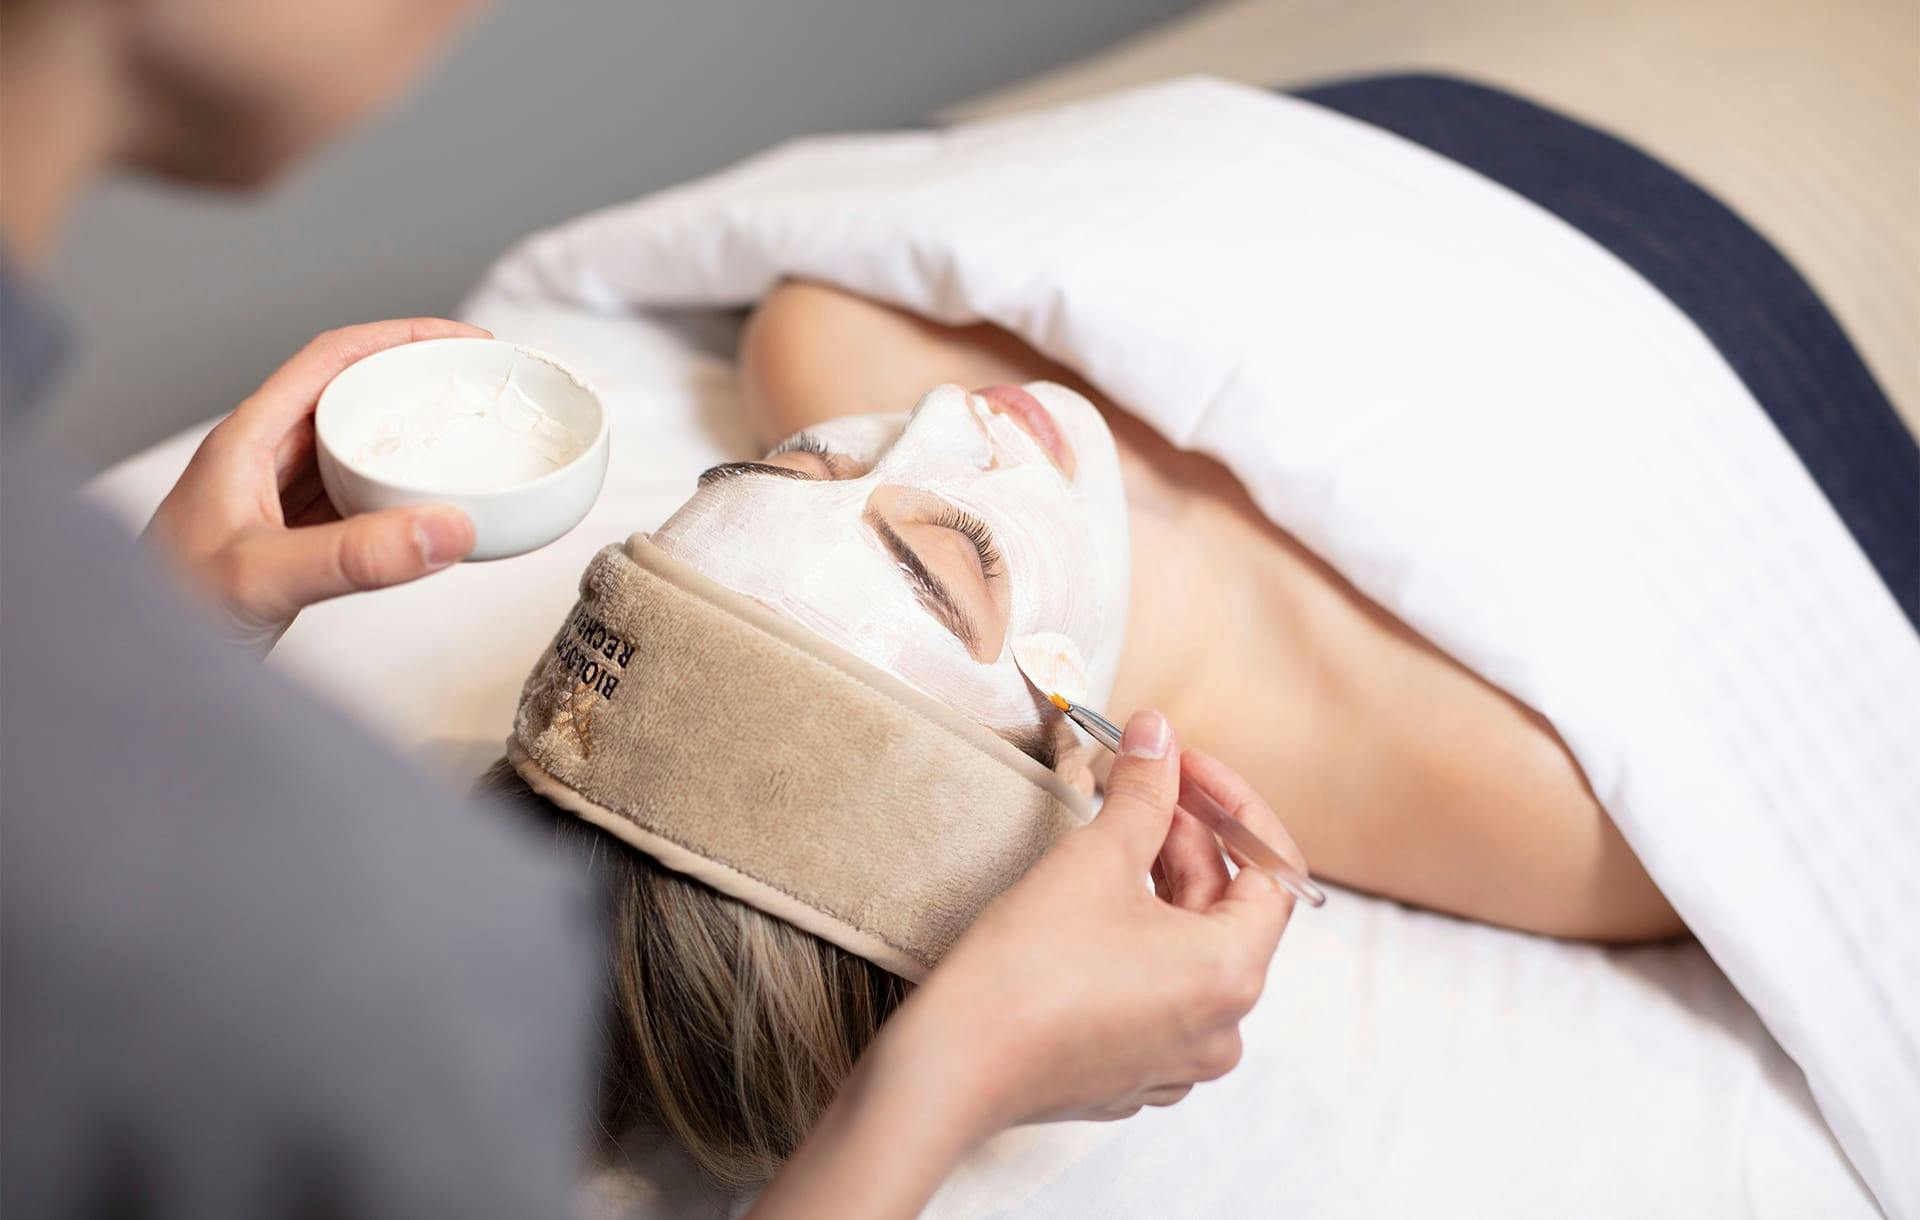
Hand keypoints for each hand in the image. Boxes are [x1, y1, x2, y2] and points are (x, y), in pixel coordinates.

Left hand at [145, 320, 484, 652]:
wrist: (130, 673)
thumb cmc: (165, 610)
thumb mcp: (264, 578)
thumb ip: (354, 556)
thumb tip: (446, 527)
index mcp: (249, 440)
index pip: (333, 359)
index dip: (402, 337)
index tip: (463, 340)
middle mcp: (265, 460)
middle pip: (352, 395)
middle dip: (419, 382)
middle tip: (480, 387)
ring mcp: (280, 500)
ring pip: (359, 447)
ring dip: (414, 438)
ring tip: (471, 438)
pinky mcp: (294, 539)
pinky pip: (359, 498)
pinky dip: (404, 494)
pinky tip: (433, 509)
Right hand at [910, 709, 1299, 1130]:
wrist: (953, 1063)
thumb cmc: (1028, 970)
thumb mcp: (1097, 858)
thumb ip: (1143, 791)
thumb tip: (1159, 735)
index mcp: (1232, 974)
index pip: (1272, 870)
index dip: (1233, 804)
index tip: (1187, 765)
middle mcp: (1221, 1027)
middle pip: (1225, 907)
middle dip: (1186, 837)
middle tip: (1138, 782)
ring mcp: (1177, 1058)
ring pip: (1188, 949)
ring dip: (1159, 885)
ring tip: (1112, 835)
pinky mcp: (1131, 1072)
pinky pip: (1157, 991)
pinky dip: (1137, 939)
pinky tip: (1092, 904)